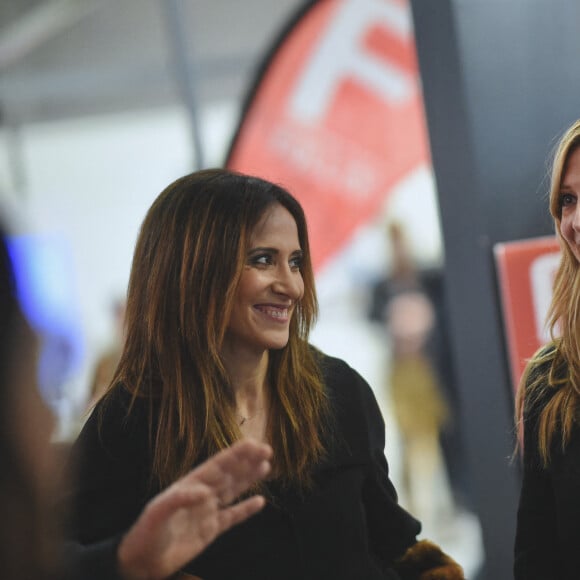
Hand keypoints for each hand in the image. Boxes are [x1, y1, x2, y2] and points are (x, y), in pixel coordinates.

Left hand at [117, 439, 271, 579]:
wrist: (141, 563)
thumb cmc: (145, 534)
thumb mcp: (157, 513)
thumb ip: (179, 499)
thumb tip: (205, 492)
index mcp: (190, 485)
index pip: (218, 465)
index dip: (236, 454)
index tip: (253, 444)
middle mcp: (202, 494)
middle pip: (229, 474)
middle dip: (247, 461)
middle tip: (267, 449)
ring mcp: (207, 512)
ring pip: (233, 490)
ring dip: (249, 478)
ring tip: (266, 466)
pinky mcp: (210, 531)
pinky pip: (232, 517)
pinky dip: (246, 509)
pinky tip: (260, 501)